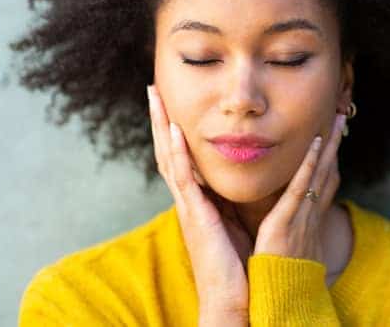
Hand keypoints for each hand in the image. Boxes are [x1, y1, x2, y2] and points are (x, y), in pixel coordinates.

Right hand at [146, 84, 250, 317]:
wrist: (233, 300)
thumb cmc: (236, 265)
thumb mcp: (233, 223)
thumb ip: (229, 200)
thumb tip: (235, 180)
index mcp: (197, 200)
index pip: (181, 156)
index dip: (173, 129)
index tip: (170, 101)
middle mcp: (187, 200)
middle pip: (167, 151)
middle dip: (159, 119)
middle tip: (153, 89)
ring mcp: (188, 207)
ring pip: (169, 158)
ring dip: (161, 127)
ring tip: (155, 98)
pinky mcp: (195, 217)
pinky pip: (183, 179)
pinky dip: (177, 153)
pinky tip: (174, 130)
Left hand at [253, 113, 346, 267]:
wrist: (276, 301)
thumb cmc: (276, 276)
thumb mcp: (284, 245)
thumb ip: (284, 226)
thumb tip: (279, 214)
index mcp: (306, 219)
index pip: (321, 181)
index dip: (328, 157)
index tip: (331, 135)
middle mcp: (309, 214)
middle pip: (327, 170)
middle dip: (335, 143)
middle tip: (342, 115)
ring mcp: (301, 217)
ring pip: (319, 172)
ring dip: (329, 144)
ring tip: (337, 118)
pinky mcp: (287, 222)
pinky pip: (302, 187)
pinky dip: (311, 164)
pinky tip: (318, 144)